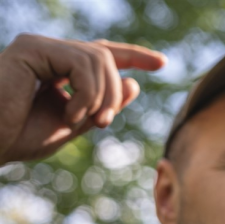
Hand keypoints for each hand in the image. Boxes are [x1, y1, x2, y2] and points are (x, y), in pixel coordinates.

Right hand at [0, 34, 165, 164]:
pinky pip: (81, 63)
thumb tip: (136, 83)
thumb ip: (103, 104)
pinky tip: (70, 115)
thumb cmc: (22, 137)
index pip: (103, 54)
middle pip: (106, 59)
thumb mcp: (76, 123)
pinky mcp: (31, 48)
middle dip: (115, 92)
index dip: (134, 56)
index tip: (163, 63)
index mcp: (58, 68)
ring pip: (98, 59)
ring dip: (101, 97)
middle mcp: (49, 51)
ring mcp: (39, 46)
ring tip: (86, 121)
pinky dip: (87, 93)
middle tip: (105, 122)